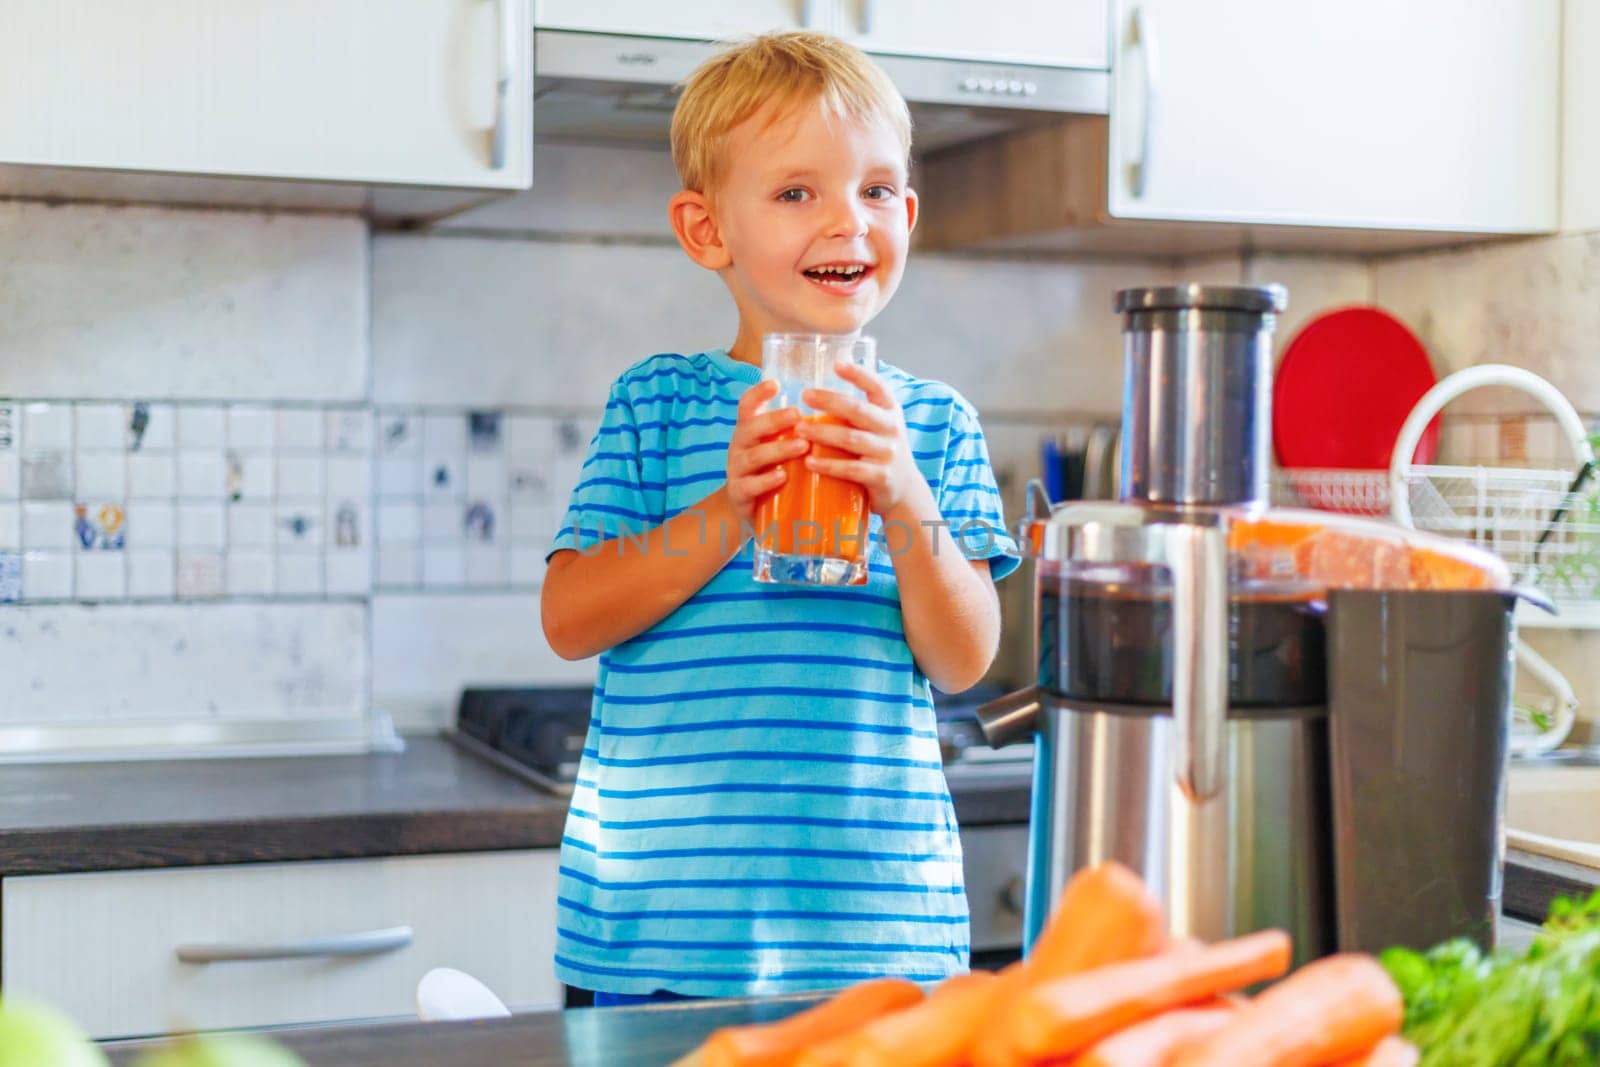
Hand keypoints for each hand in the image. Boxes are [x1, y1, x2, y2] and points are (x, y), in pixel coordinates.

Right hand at [726, 378, 807, 525]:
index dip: (757, 393)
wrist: (749, 512)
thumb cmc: (772, 472)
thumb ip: (794, 432)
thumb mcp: (778, 448)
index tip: (776, 383)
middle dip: (774, 420)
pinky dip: (766, 480)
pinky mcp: (739, 495)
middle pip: (749, 428)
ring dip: (778, 449)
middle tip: (798, 415)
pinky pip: (750, 486)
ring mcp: (737, 471)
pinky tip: (783, 477)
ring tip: (802, 446)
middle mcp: (739, 447)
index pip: (747, 406)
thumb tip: (835, 410)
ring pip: (753, 457)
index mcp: (748, 432)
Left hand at [798, 362, 926, 515]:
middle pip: (858, 410)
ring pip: (851, 439)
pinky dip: (829, 465)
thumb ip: (858, 411)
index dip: (858, 374)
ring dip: (822, 433)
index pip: (878, 386)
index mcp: (890, 411)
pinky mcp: (881, 477)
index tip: (836, 364)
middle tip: (805, 395)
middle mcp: (892, 428)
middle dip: (830, 401)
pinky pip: (851, 469)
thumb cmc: (881, 452)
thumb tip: (819, 390)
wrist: (904, 490)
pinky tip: (809, 462)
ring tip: (799, 429)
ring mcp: (888, 453)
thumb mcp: (880, 426)